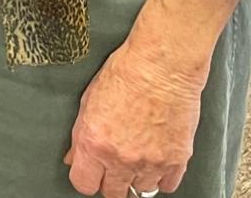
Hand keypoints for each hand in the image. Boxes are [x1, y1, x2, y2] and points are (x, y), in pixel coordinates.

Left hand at [63, 38, 206, 197]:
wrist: (162, 65)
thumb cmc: (125, 74)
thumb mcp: (89, 100)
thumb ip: (80, 135)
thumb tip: (74, 156)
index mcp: (95, 143)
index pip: (84, 184)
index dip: (87, 179)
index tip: (92, 172)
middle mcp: (121, 158)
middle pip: (113, 193)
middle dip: (111, 181)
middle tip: (114, 165)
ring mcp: (151, 162)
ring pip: (141, 190)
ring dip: (138, 177)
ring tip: (138, 155)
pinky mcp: (177, 159)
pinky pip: (168, 185)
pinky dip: (162, 177)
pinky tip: (156, 159)